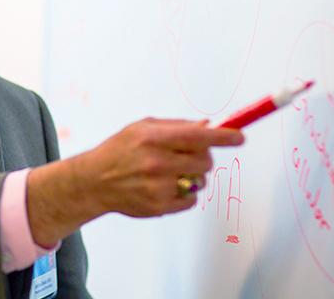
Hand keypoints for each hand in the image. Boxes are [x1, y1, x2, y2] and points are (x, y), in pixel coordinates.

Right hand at [27, 117, 244, 246]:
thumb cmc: (119, 150)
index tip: (239, 137)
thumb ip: (175, 126)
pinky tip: (165, 188)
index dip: (223, 136)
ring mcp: (158, 187)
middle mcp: (156, 162)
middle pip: (205, 161)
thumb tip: (207, 126)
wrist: (94, 181)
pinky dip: (185, 193)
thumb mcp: (141, 128)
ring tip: (172, 173)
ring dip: (194, 176)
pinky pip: (191, 200)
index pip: (197, 136)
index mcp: (152, 138)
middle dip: (204, 157)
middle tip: (189, 157)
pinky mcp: (159, 206)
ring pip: (200, 181)